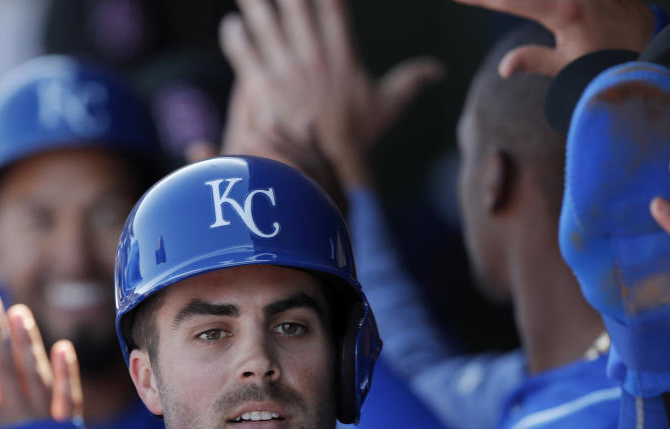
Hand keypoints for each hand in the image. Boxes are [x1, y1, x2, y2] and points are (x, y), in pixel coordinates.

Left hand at [219, 0, 441, 186]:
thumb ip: (411, 81)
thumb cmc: (357, 140)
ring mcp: (286, 70)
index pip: (333, 7)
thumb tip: (439, 70)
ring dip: (253, 3)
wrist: (326, 170)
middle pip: (295, 5)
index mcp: (342, 56)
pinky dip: (235, 36)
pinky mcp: (262, 87)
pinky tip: (231, 25)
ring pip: (264, 23)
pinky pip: (243, 52)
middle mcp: (313, 57)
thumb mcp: (388, 107)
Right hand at [453, 0, 652, 77]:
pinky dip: (535, 2)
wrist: (650, 37)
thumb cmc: (607, 59)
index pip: (510, 1)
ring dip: (514, 0)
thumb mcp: (569, 68)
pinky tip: (521, 5)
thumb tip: (505, 67)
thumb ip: (534, 61)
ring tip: (490, 2)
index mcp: (563, 12)